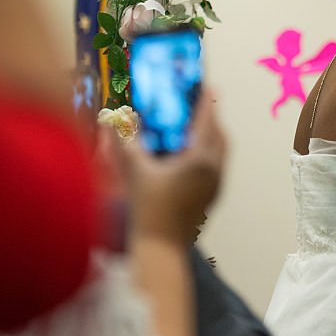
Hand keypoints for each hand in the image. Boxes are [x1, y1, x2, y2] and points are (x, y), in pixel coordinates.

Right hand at [111, 89, 227, 244]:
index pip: (206, 122)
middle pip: (220, 135)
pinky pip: (218, 165)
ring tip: (197, 126)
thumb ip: (126, 142)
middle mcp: (214, 170)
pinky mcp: (213, 197)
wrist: (161, 248)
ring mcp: (217, 185)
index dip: (206, 102)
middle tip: (201, 104)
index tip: (208, 86)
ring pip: (221, 151)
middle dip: (211, 117)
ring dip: (212, 135)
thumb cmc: (147, 210)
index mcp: (200, 160)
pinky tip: (192, 154)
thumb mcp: (134, 171)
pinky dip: (210, 152)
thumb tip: (113, 118)